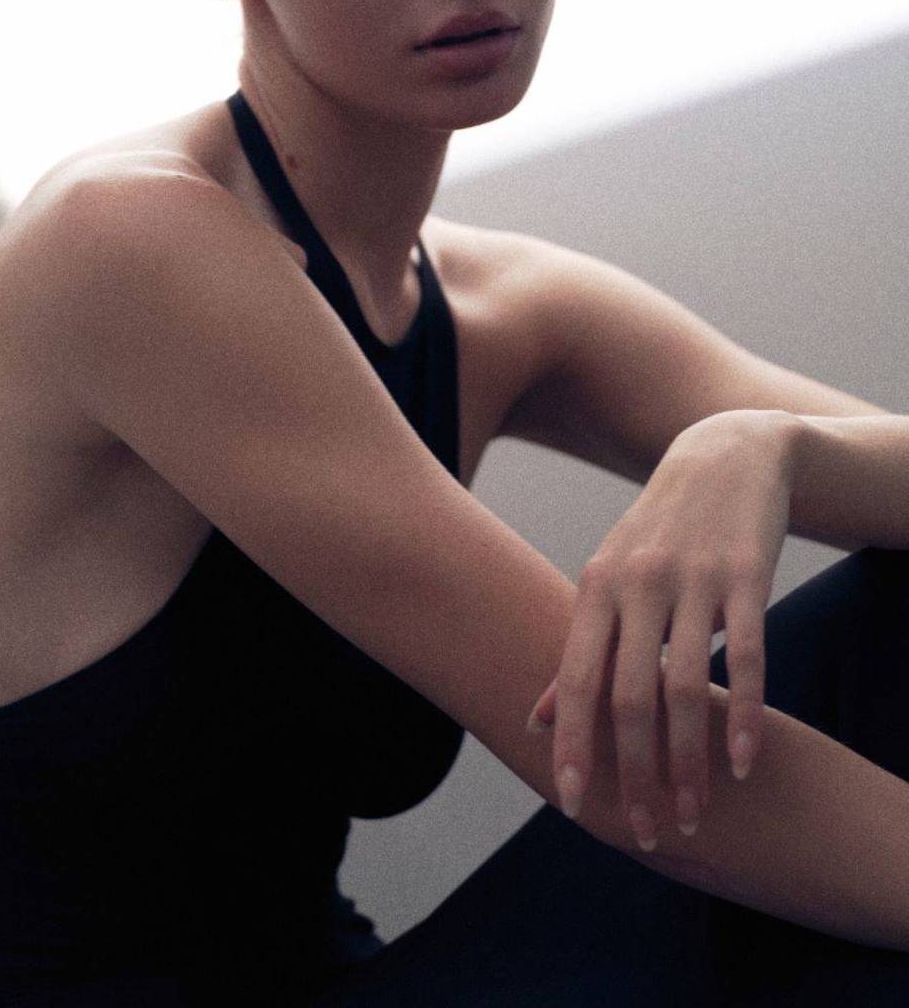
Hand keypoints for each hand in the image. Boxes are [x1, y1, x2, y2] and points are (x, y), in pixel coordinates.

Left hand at [527, 410, 796, 850]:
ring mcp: (694, 579)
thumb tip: (538, 721)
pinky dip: (747, 715)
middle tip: (648, 832)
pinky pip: (749, 657)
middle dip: (635, 772)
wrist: (723, 455)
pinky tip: (743, 763)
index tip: (572, 806)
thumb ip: (578, 649)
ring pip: (688, 686)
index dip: (574, 745)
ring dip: (690, 760)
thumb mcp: (608, 579)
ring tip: (696, 813)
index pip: (577, 680)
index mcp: (596, 587)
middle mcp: (639, 583)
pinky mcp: (747, 575)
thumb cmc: (657, 532)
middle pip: (630, 695)